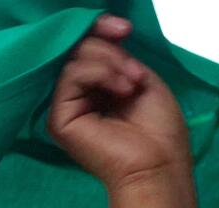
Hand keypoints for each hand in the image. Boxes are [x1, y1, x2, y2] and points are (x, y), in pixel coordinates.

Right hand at [48, 15, 191, 191]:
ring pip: (75, 59)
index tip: (123, 30)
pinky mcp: (59, 119)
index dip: (101, 32)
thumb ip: (116, 57)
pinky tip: (121, 90)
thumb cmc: (159, 132)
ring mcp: (67, 108)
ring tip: (132, 85)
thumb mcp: (142, 78)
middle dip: (110, 51)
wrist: (159, 166)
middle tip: (135, 73)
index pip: (87, 49)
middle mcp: (79, 98)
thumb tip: (100, 36)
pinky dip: (99, 73)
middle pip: (79, 50)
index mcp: (97, 89)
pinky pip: (71, 75)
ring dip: (110, 64)